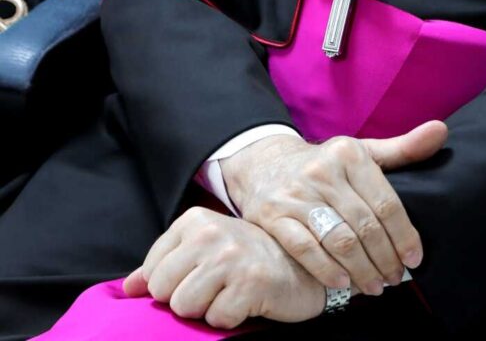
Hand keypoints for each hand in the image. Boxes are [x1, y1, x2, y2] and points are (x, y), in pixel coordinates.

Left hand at [123, 207, 327, 328]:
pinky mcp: (250, 284)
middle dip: (186, 299)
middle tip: (217, 287)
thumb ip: (165, 264)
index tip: (201, 275)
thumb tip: (128, 287)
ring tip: (230, 293)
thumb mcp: (205, 249)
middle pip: (163, 291)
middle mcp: (211, 233)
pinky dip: (231, 317)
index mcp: (195, 220)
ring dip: (207, 310)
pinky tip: (247, 300)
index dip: (172, 284)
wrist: (303, 265)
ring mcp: (231, 258)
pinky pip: (216, 319)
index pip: (152, 271)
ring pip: (184, 307)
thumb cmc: (249, 258)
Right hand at [220, 120, 447, 294]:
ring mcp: (295, 195)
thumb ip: (402, 148)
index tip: (414, 260)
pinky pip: (304, 249)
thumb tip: (441, 131)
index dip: (404, 236)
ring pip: (339, 240)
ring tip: (376, 286)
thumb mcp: (361, 151)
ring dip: (362, 270)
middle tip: (396, 278)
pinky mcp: (272, 216)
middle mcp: (321, 172)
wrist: (262, 163)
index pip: (386, 203)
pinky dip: (327, 270)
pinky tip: (343, 283)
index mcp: (348, 155)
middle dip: (385, 259)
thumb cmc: (325, 163)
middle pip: (365, 226)